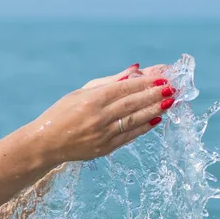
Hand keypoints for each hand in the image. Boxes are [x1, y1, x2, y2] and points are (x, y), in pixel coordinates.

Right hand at [31, 64, 175, 165]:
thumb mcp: (81, 92)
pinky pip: (129, 136)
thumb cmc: (62, 113)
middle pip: (133, 103)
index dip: (146, 82)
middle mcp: (98, 117)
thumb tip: (135, 70)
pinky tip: (156, 119)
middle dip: (155, 94)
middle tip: (173, 87)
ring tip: (170, 102)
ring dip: (154, 110)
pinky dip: (144, 127)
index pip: (125, 88)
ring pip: (134, 120)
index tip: (163, 76)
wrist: (46, 143)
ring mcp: (102, 134)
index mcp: (91, 100)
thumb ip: (110, 81)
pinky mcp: (105, 148)